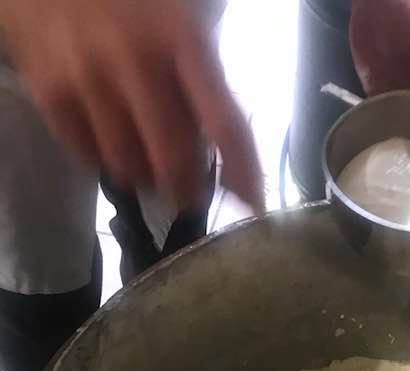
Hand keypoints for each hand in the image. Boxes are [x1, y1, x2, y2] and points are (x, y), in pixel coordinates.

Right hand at [1, 0, 263, 210]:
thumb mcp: (183, 16)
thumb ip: (204, 76)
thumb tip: (225, 149)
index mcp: (183, 37)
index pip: (226, 124)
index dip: (244, 174)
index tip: (254, 208)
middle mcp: (136, 60)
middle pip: (175, 161)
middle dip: (188, 190)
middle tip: (191, 194)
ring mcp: (89, 78)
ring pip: (131, 169)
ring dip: (147, 179)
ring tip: (150, 164)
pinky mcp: (50, 92)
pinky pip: (89, 158)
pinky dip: (107, 162)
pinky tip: (114, 141)